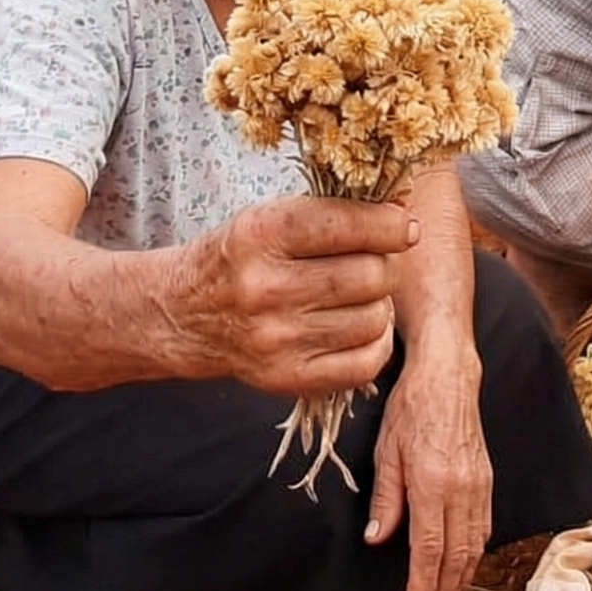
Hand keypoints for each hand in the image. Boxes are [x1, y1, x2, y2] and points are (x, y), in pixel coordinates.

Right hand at [174, 195, 416, 394]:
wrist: (187, 313)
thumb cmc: (240, 258)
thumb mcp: (270, 217)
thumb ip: (334, 213)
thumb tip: (404, 219)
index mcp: (261, 235)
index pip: (349, 225)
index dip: (390, 225)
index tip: (402, 226)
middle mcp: (267, 288)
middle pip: (371, 275)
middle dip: (385, 264)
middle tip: (373, 262)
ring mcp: (278, 338)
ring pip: (374, 318)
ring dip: (378, 303)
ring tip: (358, 295)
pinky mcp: (289, 377)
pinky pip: (367, 361)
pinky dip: (375, 340)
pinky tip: (358, 325)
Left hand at [366, 345, 491, 590]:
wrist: (449, 377)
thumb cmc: (411, 408)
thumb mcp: (386, 452)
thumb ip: (386, 499)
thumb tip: (377, 539)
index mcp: (433, 485)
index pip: (430, 549)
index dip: (423, 583)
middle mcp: (461, 491)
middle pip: (456, 556)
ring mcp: (479, 487)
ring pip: (474, 547)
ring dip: (460, 579)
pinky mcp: (487, 481)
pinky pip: (483, 528)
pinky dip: (474, 555)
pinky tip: (463, 567)